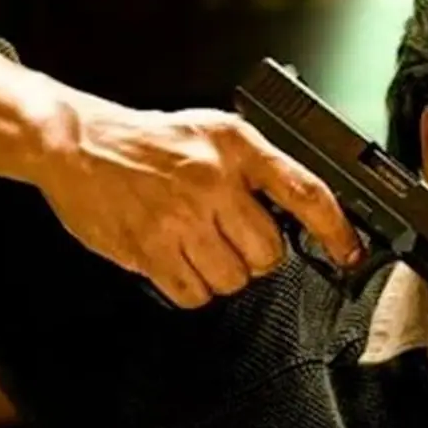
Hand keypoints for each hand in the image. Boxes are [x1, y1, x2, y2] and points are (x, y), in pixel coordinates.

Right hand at [32, 103, 361, 307]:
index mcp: (238, 147)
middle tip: (234, 239)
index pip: (306, 193)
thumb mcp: (215, 133)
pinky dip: (192, 288)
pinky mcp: (149, 248)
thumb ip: (259, 168)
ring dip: (223, 273)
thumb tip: (305, 214)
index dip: (336, 230)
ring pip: (234, 279)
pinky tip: (180, 261)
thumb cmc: (151, 142)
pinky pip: (194, 294)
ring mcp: (181, 217)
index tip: (350, 252)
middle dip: (258, 256)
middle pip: (269, 253)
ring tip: (201, 245)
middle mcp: (213, 181)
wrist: (77, 143)